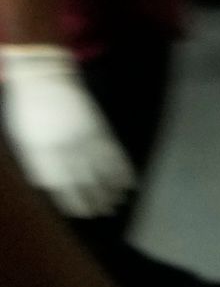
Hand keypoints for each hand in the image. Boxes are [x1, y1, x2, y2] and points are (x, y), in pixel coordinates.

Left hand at [2, 46, 133, 217]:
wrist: (44, 74)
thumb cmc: (28, 107)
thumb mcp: (22, 135)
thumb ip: (34, 159)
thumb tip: (46, 184)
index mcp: (41, 148)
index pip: (59, 183)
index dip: (71, 200)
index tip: (80, 213)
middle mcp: (65, 146)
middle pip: (83, 181)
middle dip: (94, 200)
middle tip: (102, 213)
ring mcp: (85, 137)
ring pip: (102, 171)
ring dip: (111, 190)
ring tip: (117, 204)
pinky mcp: (99, 128)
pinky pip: (115, 154)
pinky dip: (124, 171)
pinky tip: (129, 184)